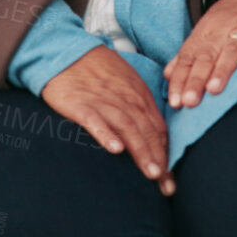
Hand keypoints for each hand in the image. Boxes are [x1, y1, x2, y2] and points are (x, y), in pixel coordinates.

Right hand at [41, 48, 175, 195]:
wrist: (66, 51)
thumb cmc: (97, 70)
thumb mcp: (126, 83)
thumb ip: (140, 107)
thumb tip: (156, 133)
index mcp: (139, 95)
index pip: (157, 128)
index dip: (165, 153)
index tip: (170, 178)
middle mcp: (126, 99)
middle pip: (147, 131)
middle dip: (159, 159)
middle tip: (166, 185)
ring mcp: (104, 101)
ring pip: (128, 128)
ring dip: (141, 151)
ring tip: (151, 173)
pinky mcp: (81, 104)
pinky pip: (96, 120)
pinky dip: (106, 134)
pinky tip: (115, 149)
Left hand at [163, 0, 236, 108]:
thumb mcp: (209, 28)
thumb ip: (190, 52)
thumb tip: (168, 74)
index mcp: (205, 31)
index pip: (188, 56)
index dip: (180, 79)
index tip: (174, 102)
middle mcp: (222, 29)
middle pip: (206, 56)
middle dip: (196, 79)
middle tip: (189, 101)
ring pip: (232, 50)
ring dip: (222, 70)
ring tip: (213, 90)